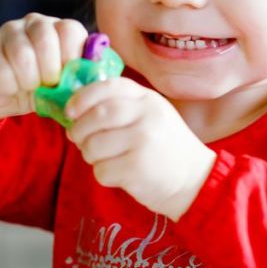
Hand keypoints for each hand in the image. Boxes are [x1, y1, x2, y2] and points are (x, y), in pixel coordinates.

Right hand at [0, 14, 86, 133]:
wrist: (6, 96)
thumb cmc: (43, 88)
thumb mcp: (65, 84)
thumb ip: (81, 77)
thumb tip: (97, 79)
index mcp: (60, 28)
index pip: (71, 30)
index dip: (71, 56)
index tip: (67, 77)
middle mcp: (36, 23)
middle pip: (46, 38)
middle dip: (49, 70)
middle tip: (48, 85)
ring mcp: (10, 32)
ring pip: (22, 54)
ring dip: (29, 80)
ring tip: (29, 87)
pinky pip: (1, 70)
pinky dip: (9, 87)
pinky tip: (11, 87)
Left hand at [65, 78, 216, 220]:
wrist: (195, 180)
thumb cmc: (165, 147)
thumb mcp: (150, 116)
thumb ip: (121, 106)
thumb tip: (74, 110)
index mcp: (148, 99)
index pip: (108, 86)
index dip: (83, 97)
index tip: (71, 110)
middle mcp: (147, 115)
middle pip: (95, 116)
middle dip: (79, 130)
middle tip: (79, 140)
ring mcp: (143, 141)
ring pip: (93, 145)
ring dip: (90, 156)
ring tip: (105, 159)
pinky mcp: (137, 168)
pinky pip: (101, 170)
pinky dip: (103, 175)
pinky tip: (119, 175)